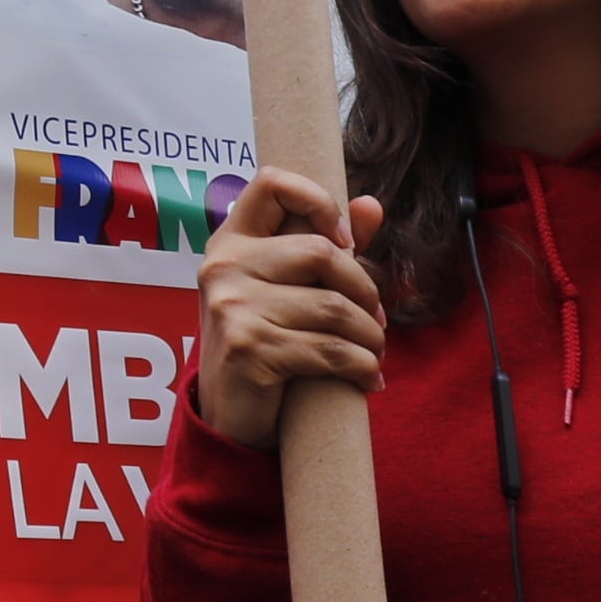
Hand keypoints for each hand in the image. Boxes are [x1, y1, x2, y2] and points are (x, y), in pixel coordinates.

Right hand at [193, 167, 386, 449]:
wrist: (228, 418)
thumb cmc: (263, 344)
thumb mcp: (287, 290)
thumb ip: (328, 246)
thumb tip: (371, 205)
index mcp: (230, 241)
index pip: (271, 183)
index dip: (317, 199)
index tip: (344, 241)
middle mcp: (224, 266)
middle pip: (320, 252)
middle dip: (364, 289)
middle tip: (377, 321)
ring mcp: (232, 306)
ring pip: (332, 307)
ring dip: (370, 337)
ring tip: (375, 353)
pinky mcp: (249, 348)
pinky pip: (329, 349)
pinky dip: (362, 367)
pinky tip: (369, 379)